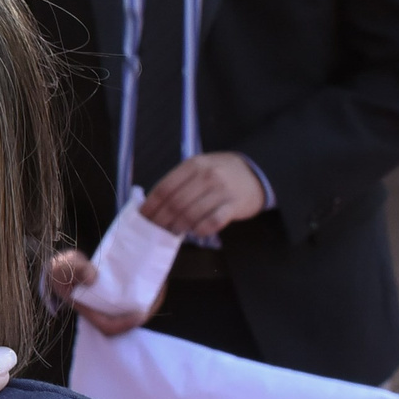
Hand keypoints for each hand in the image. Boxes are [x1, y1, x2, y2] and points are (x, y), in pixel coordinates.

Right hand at [42, 247, 155, 335]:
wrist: (64, 267)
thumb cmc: (63, 270)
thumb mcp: (64, 266)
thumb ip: (77, 269)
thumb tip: (92, 277)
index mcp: (89, 310)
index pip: (108, 326)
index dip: (125, 324)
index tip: (140, 314)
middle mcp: (102, 311)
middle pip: (125, 321)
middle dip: (143, 313)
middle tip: (156, 299)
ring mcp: (109, 304)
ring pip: (132, 310)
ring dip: (147, 303)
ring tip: (158, 288)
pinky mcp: (115, 296)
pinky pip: (133, 299)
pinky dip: (145, 293)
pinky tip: (153, 281)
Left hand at [139, 151, 265, 238]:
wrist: (256, 174)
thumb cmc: (221, 173)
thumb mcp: (199, 168)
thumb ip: (178, 182)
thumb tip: (150, 204)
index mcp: (193, 165)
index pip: (164, 188)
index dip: (150, 207)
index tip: (142, 219)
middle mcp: (207, 176)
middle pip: (175, 204)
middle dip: (161, 221)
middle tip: (154, 232)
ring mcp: (221, 191)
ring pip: (191, 215)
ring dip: (178, 228)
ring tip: (172, 233)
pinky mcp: (234, 206)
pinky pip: (211, 223)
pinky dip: (199, 230)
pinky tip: (195, 232)